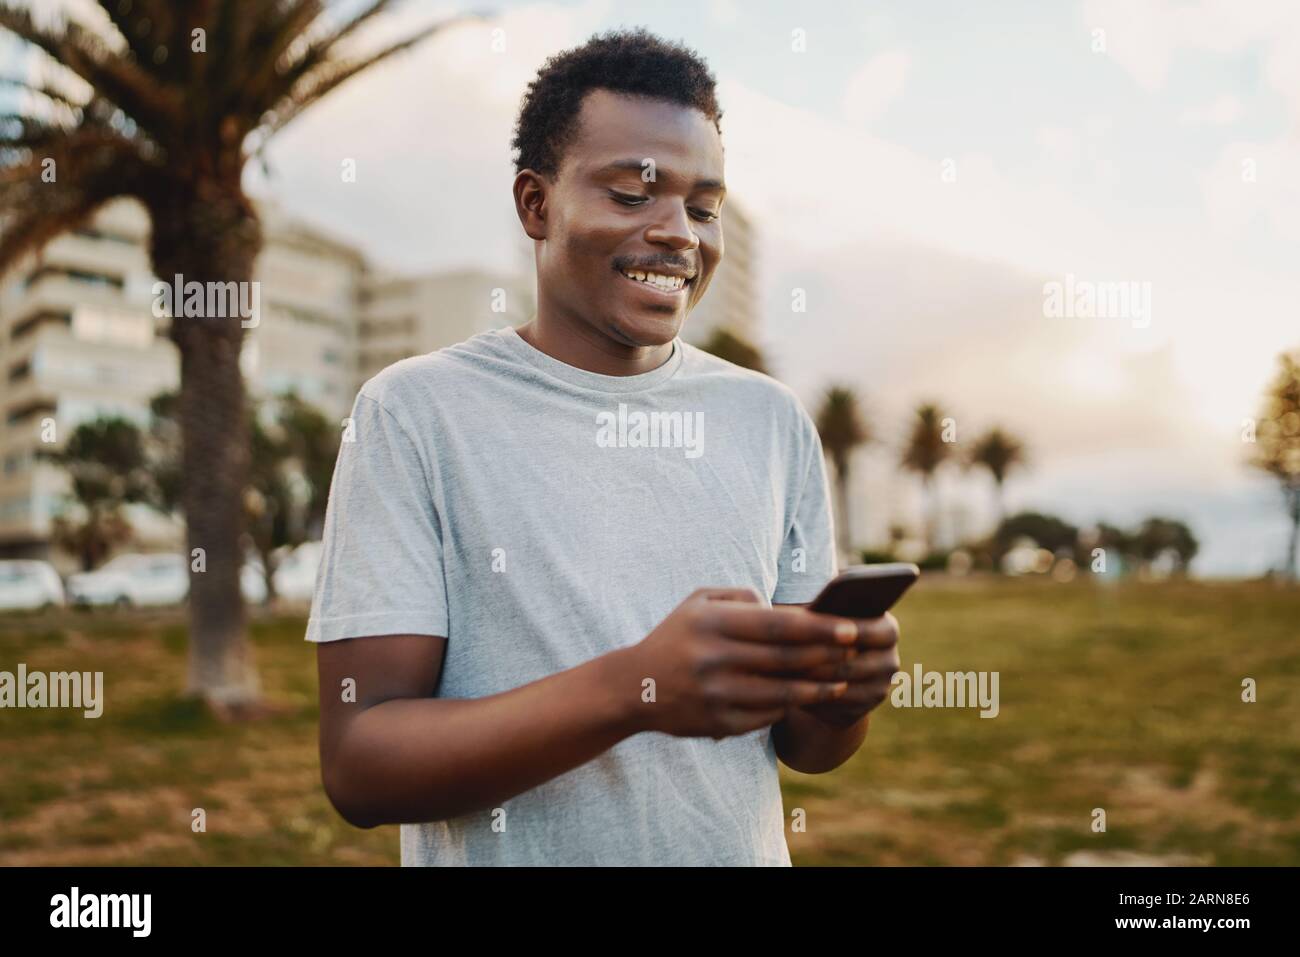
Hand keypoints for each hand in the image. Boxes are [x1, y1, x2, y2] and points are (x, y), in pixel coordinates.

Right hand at [618, 587, 861, 739]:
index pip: (779, 625)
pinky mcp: (720, 723)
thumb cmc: (677, 637)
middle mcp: (715, 659)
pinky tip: (808, 697)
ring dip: (819, 687)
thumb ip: (742, 597)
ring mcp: (717, 695)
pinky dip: (791, 705)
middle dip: (828, 655)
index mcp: (713, 623)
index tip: (850, 627)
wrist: (635, 687)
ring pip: (784, 692)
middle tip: (855, 652)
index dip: (820, 628)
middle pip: (787, 658)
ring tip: (841, 680)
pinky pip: (768, 715)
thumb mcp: (699, 602)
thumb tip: (786, 609)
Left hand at [792, 612, 900, 727]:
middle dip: (814, 662)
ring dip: (809, 684)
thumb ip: (823, 615)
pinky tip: (790, 690)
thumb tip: (803, 616)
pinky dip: (810, 699)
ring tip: (782, 673)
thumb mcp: (827, 619)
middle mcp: (890, 662)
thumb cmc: (826, 632)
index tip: (809, 627)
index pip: (867, 631)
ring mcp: (878, 690)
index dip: (838, 631)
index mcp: (887, 631)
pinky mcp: (860, 712)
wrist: (832, 668)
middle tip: (784, 657)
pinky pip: (832, 708)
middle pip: (849, 665)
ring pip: (838, 689)